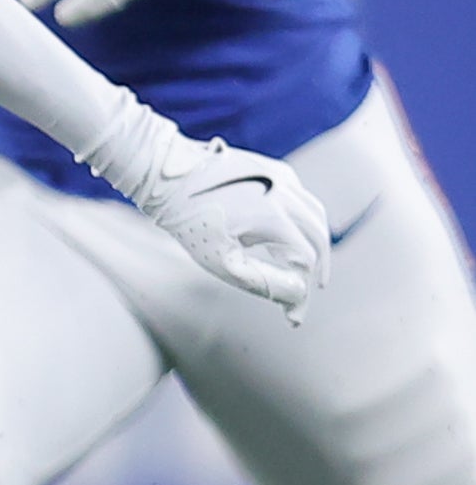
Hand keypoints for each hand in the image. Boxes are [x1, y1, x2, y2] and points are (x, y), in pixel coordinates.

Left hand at [113, 126, 330, 313]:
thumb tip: (297, 297)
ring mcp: (281, 176)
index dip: (301, 291)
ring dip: (315, 240)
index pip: (305, 260)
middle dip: (318, 266)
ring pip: (314, 212)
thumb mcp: (220, 260)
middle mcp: (285, 192)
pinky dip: (301, 217)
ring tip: (308, 265)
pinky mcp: (273, 168)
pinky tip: (290, 233)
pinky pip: (299, 196)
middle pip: (318, 235)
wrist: (167, 175)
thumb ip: (262, 281)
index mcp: (274, 216)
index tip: (292, 316)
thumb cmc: (188, 221)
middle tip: (311, 289)